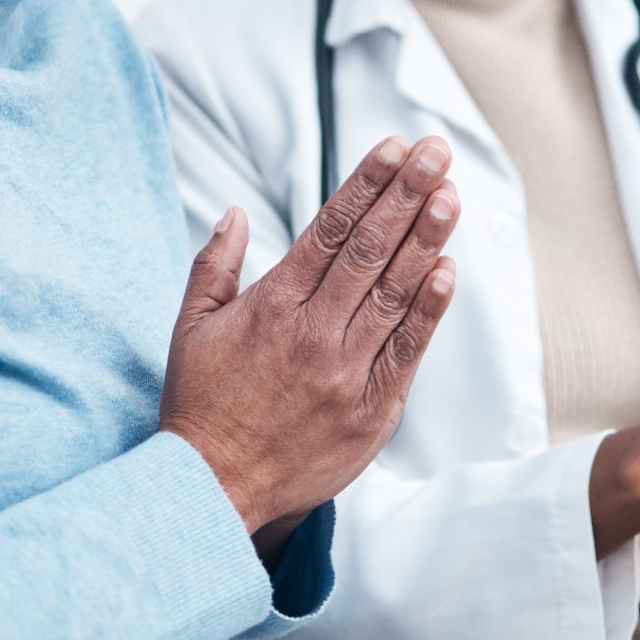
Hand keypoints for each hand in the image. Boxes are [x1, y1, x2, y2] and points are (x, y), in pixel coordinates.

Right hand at [160, 136, 459, 535]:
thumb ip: (214, 266)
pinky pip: (406, 352)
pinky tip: (447, 271)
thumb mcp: (190, 328)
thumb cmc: (201, 407)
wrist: (214, 491)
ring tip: (450, 196)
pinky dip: (428, 311)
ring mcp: (344, 373)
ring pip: (394, 294)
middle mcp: (312, 333)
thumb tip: (236, 213)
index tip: (395, 148)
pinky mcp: (370, 412)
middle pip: (369, 251)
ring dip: (426, 240)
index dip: (366, 184)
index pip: (329, 230)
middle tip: (436, 153)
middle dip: (406, 195)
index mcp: (272, 306)